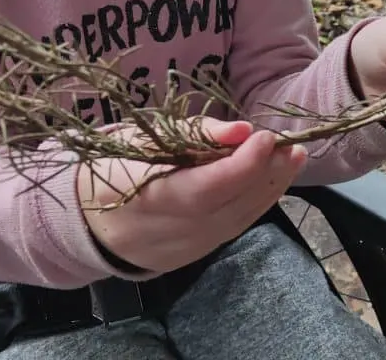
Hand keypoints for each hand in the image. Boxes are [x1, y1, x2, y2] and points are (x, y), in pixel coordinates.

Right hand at [79, 119, 305, 272]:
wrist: (93, 221)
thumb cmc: (118, 165)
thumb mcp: (143, 136)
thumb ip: (193, 132)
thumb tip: (242, 130)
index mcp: (134, 193)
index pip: (198, 189)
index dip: (237, 167)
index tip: (264, 137)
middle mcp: (158, 230)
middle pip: (224, 208)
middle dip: (263, 175)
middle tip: (290, 145)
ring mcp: (177, 248)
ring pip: (235, 222)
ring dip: (269, 189)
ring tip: (292, 158)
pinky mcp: (193, 255)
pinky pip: (232, 229)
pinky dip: (256, 203)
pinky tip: (272, 180)